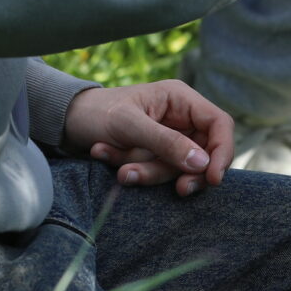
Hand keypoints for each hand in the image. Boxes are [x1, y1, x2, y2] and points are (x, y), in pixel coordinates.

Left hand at [64, 80, 234, 196]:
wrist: (67, 121)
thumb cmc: (98, 112)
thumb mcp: (129, 125)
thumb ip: (166, 143)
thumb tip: (203, 163)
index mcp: (181, 99)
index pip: (219, 124)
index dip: (223, 151)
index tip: (212, 178)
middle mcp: (180, 119)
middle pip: (202, 153)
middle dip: (184, 172)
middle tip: (179, 191)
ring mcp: (167, 139)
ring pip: (177, 168)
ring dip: (149, 173)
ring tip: (120, 171)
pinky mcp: (153, 156)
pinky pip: (156, 172)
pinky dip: (136, 172)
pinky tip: (106, 155)